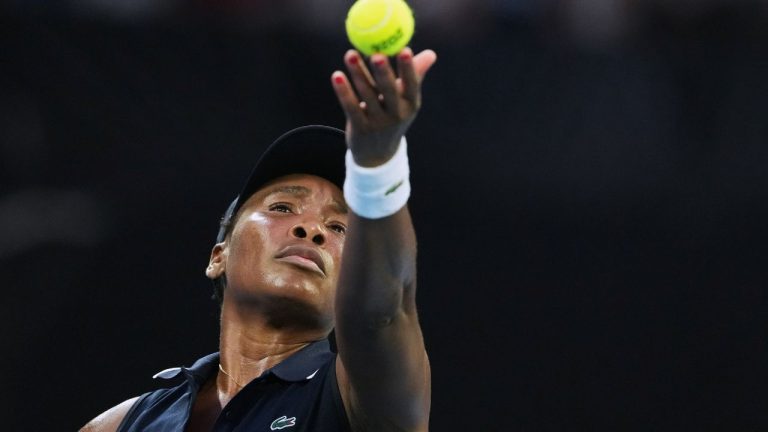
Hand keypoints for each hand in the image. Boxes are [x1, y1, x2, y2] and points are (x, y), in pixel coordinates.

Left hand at [331, 47, 436, 166]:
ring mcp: (378, 123)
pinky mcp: (360, 128)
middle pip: (389, 90)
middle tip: (377, 55)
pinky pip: (351, 106)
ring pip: (367, 94)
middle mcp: (397, 114)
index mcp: (410, 104)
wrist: (378, 153)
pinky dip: (343, 91)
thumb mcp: (406, 100)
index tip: (405, 49)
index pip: (412, 84)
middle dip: (383, 73)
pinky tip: (337, 75)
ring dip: (358, 73)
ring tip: (350, 54)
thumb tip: (431, 54)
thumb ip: (414, 75)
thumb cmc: (393, 116)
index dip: (409, 68)